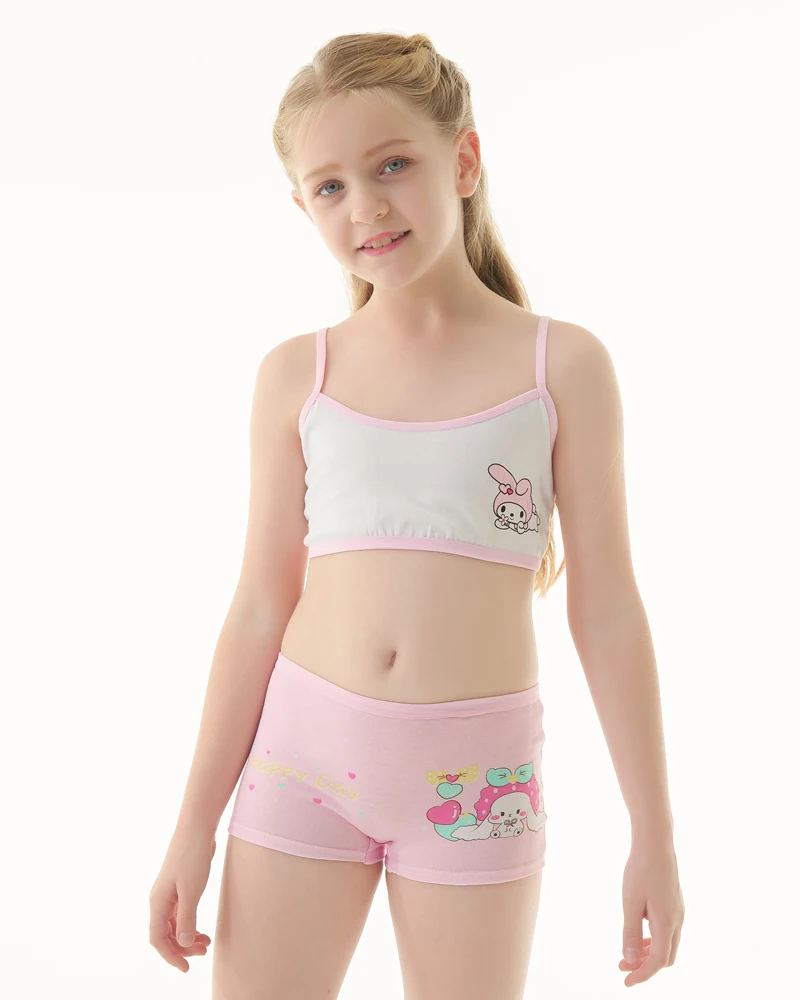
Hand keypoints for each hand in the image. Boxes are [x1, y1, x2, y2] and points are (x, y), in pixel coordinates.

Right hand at [149, 830, 216, 972]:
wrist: (197, 828)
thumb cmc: (192, 856)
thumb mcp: (191, 890)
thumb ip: (187, 918)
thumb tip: (184, 944)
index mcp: (158, 902)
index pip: (157, 939)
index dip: (170, 956)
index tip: (186, 968)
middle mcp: (160, 900)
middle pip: (165, 934)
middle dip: (182, 948)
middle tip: (203, 953)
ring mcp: (169, 894)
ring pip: (174, 925)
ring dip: (188, 937)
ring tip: (206, 944)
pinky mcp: (180, 887)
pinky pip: (181, 914)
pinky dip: (190, 925)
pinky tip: (202, 930)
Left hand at [619, 839, 683, 986]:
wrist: (656, 842)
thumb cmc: (641, 870)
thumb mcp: (630, 902)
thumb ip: (630, 932)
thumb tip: (630, 959)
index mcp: (667, 923)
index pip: (658, 961)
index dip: (642, 975)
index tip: (625, 982)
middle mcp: (677, 921)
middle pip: (665, 957)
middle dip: (645, 966)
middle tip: (622, 967)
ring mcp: (678, 912)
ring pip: (667, 944)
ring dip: (649, 953)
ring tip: (627, 954)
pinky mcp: (675, 903)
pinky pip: (667, 931)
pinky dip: (653, 940)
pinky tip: (639, 934)